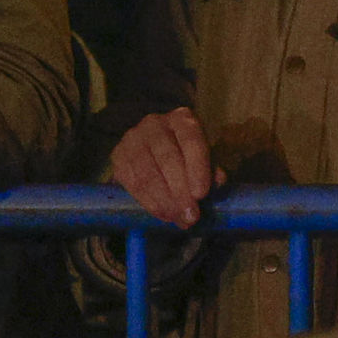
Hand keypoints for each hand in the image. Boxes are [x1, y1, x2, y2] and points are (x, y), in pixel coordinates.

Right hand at [111, 109, 223, 228]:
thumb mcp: (202, 157)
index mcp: (182, 119)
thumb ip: (211, 168)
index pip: (191, 141)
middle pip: (168, 159)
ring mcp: (133, 139)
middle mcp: (155, 123)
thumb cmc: (184, 155)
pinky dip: (149, 202)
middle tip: (191, 216)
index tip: (201, 194)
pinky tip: (162, 214)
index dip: (197, 168)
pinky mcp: (118, 156)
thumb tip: (218, 180)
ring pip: (148, 174)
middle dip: (180, 192)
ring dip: (164, 201)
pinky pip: (133, 183)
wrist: (150, 151)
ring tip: (177, 219)